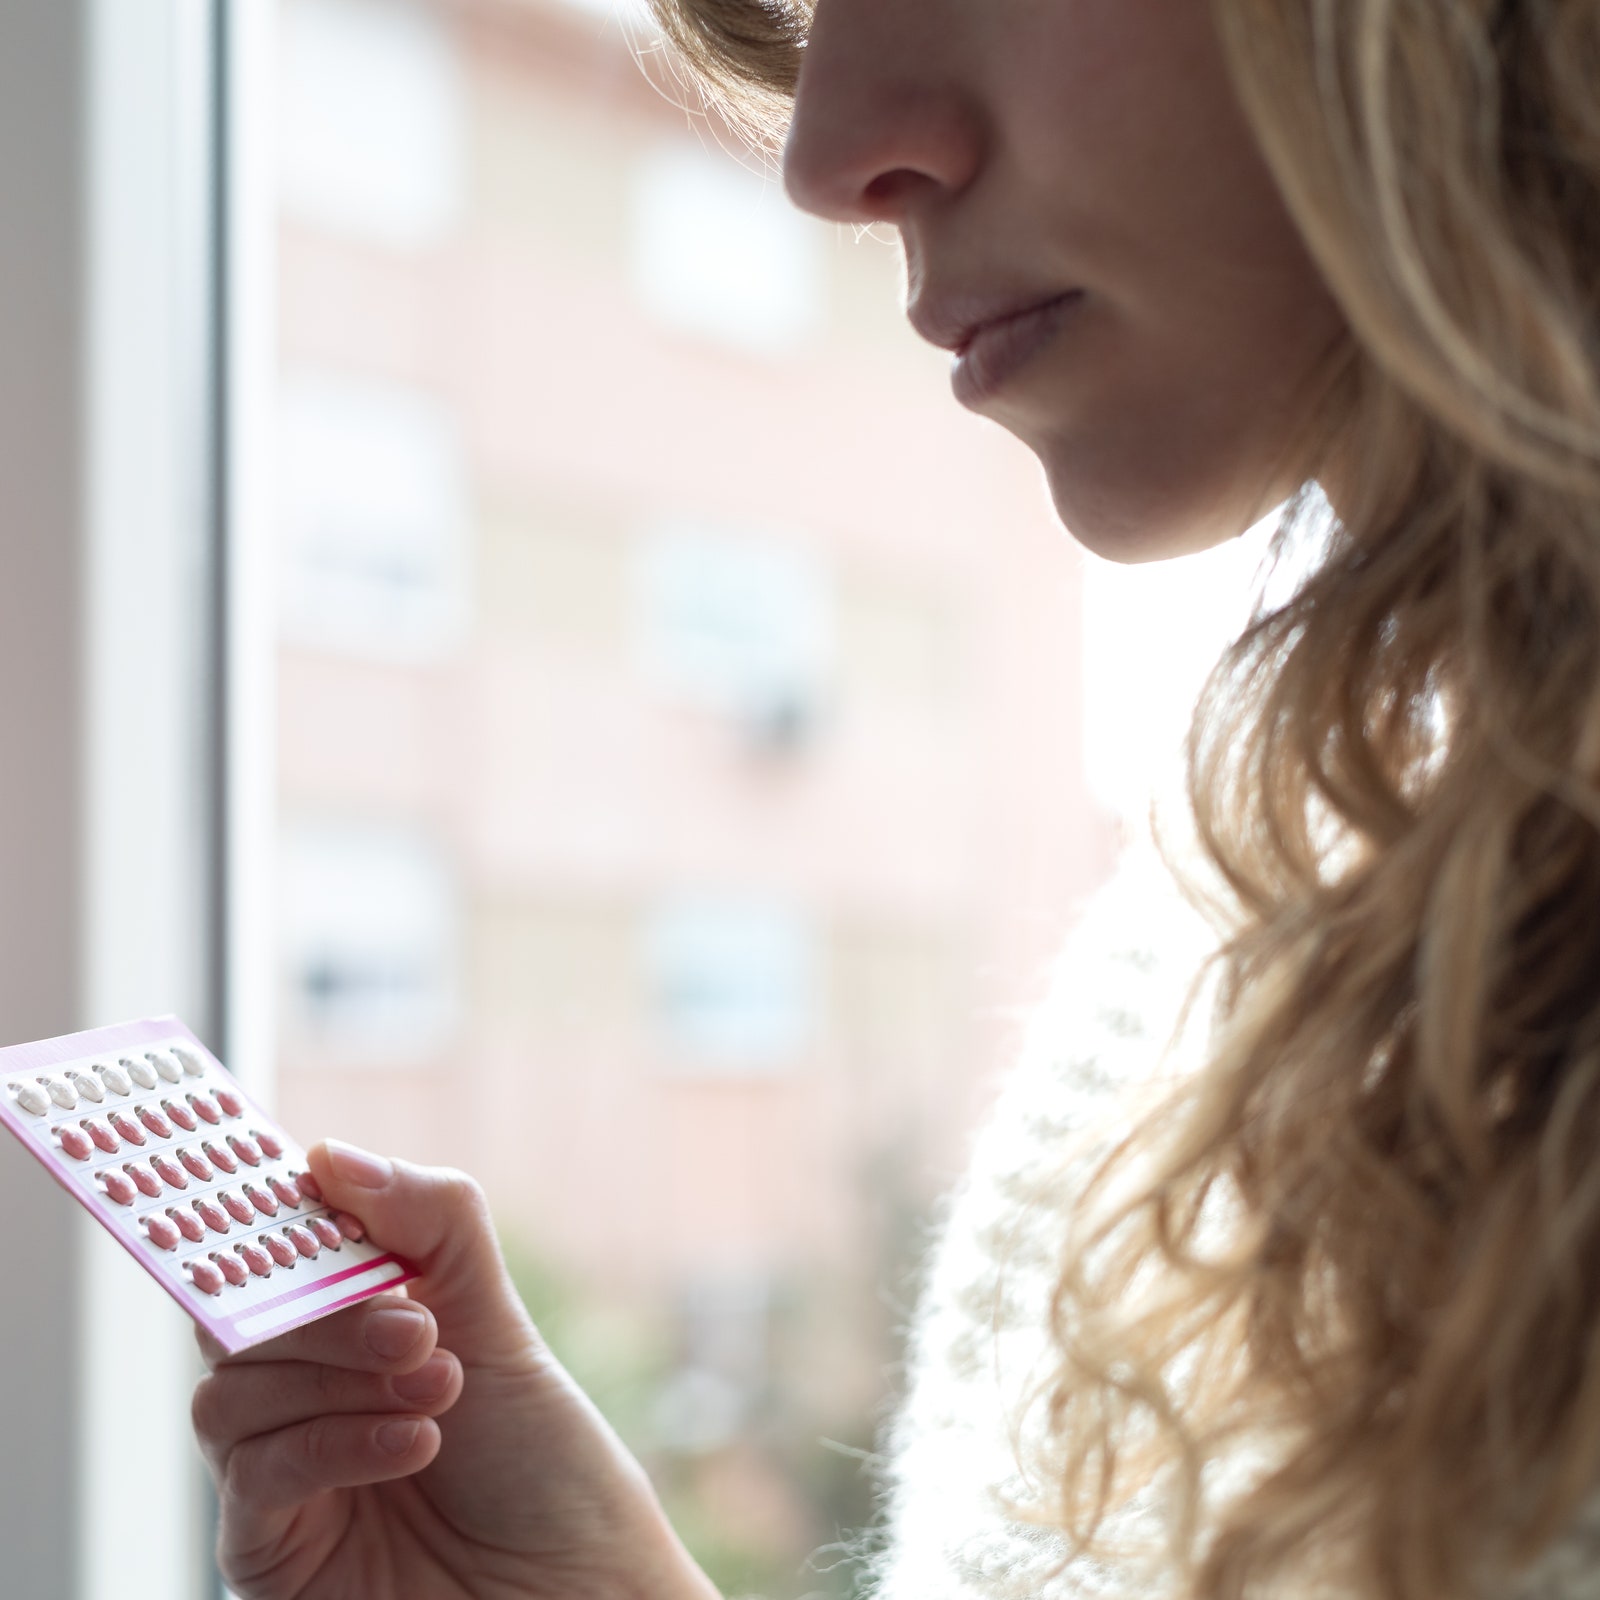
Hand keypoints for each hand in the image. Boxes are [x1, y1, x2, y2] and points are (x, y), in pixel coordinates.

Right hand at [192, 1140, 720, 1599]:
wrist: (575, 1589)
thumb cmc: (542, 1460)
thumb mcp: (497, 1316)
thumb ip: (429, 1221)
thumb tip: (327, 1154)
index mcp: (350, 1324)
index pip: (275, 1251)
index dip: (271, 1213)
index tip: (303, 1181)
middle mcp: (306, 1391)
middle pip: (242, 1315)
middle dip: (328, 1308)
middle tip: (416, 1324)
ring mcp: (282, 1470)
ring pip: (232, 1388)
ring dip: (340, 1375)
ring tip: (436, 1386)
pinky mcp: (268, 1547)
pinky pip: (254, 1471)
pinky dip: (333, 1441)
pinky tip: (413, 1442)